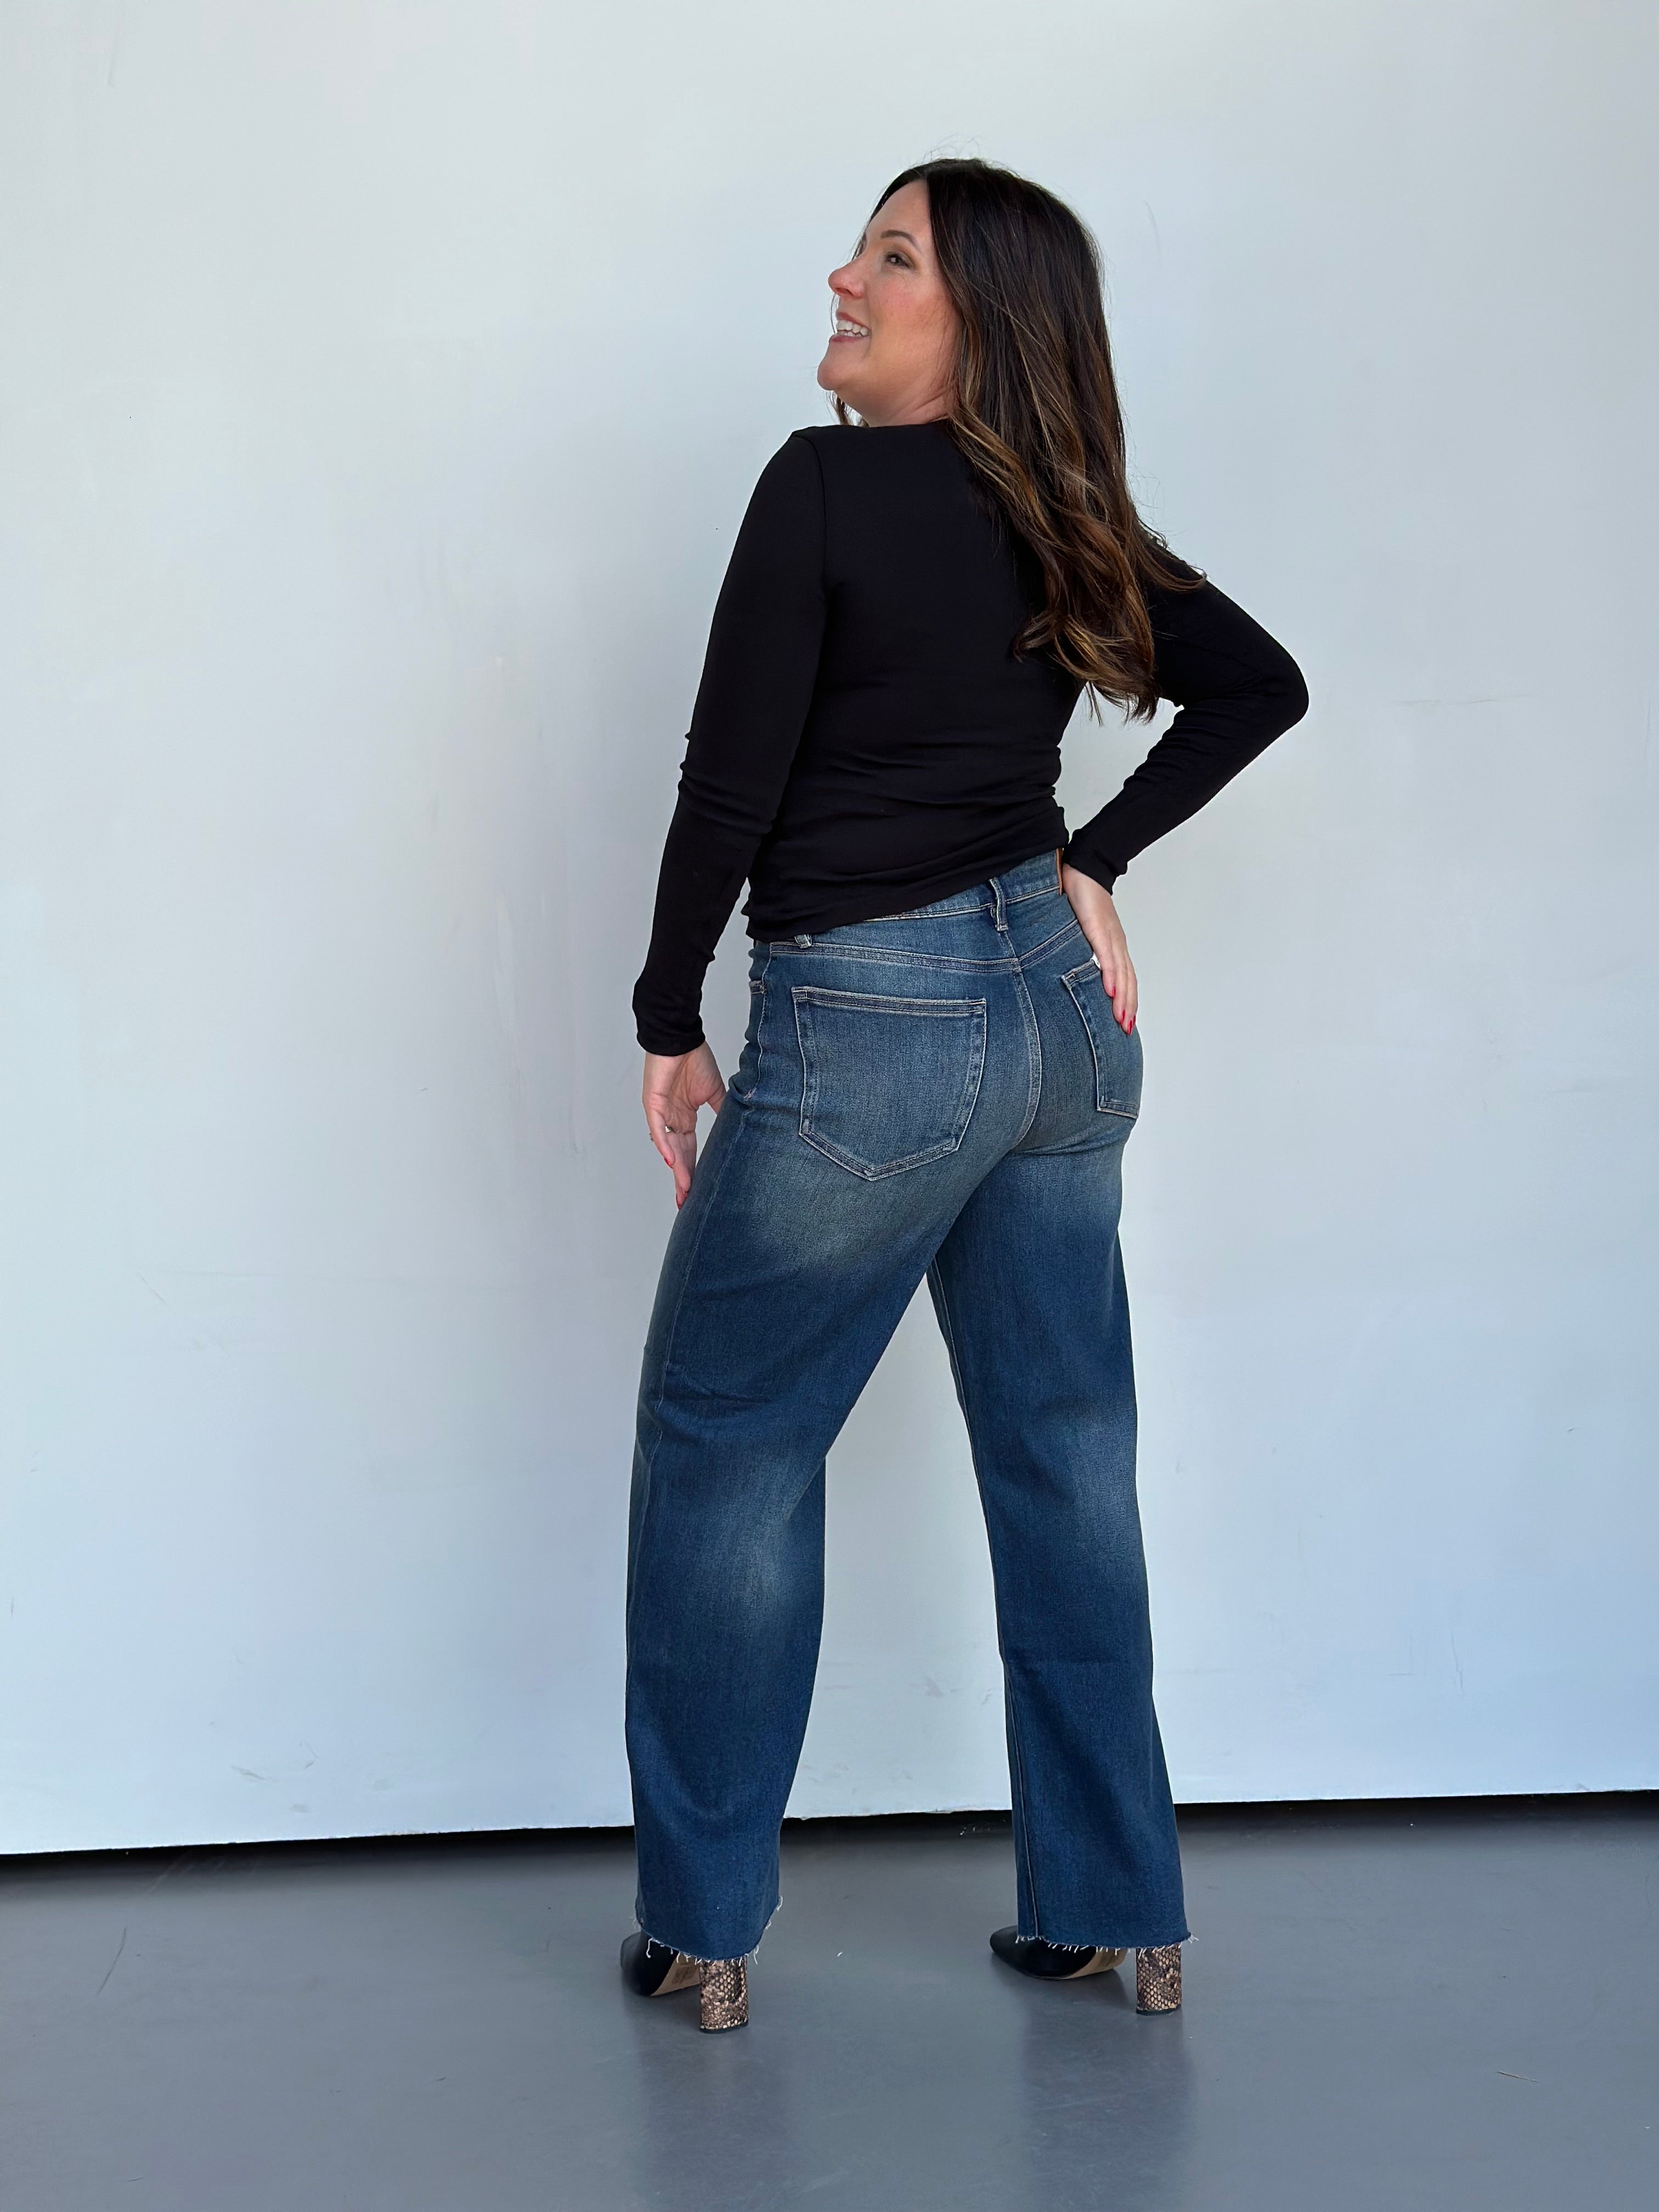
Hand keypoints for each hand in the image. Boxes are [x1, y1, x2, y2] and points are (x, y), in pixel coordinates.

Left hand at [643, 1043, 726, 1207]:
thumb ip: (722, 1112)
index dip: (694, 1170)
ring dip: (677, 1168)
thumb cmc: (695, 1059)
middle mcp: (672, 1119)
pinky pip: (659, 1128)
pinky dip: (665, 1144)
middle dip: (684, 1178)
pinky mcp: (653, 1103)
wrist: (681, 1037)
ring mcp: (662, 1112)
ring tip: (684, 1189)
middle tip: (687, 1202)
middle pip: (679, 1155)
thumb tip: (735, 1130)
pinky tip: (671, 1161)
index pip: (690, 1150)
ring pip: (669, 1146)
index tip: (699, 1191)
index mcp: (685, 1117)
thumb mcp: (716, 1091)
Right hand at [1060, 862, 1136, 1032]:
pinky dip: (1110, 976)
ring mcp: (1109, 937)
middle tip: (1125, 1031)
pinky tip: (1110, 991)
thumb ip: (1078, 948)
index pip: (1124, 978)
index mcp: (1112, 945)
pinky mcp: (1099, 930)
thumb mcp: (1079, 930)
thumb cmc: (1080, 897)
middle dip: (1127, 1007)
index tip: (1125, 1022)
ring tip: (1122, 1021)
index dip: (1126, 1000)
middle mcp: (1116, 944)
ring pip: (1121, 974)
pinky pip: (1106, 957)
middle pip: (1127, 982)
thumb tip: (1070, 966)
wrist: (1083, 868)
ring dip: (1123, 999)